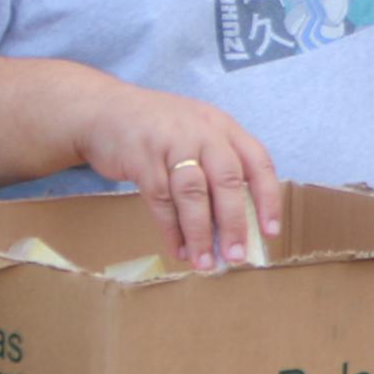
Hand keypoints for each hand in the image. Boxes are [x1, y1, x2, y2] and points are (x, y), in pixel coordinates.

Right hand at [73, 84, 282, 271]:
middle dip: (234, 224)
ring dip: (200, 233)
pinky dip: (171, 229)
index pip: (257, 162)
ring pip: (193, 194)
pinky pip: (160, 200)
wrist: (104, 110)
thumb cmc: (159, 130)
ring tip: (205, 263)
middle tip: (236, 256)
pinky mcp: (142, 158)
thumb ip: (218, 166)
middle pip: (227, 181)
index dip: (268, 198)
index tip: (270, 231)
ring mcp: (171, 143)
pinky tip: (178, 249)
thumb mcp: (197, 133)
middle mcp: (201, 132)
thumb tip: (235, 224)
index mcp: (223, 127)